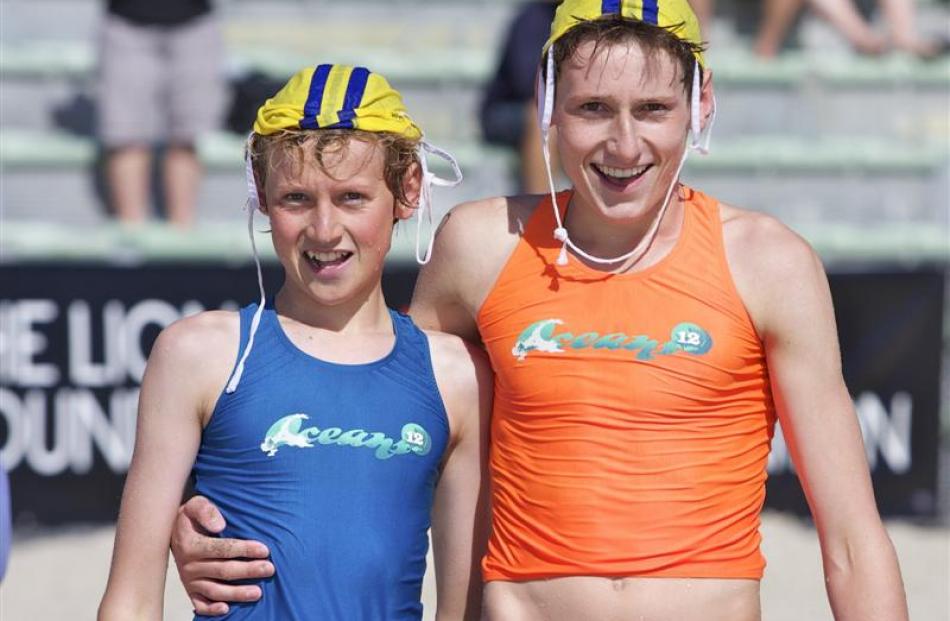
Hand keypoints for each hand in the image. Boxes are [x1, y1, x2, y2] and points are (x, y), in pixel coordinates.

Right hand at [170, 496, 274, 615]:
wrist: (170, 532)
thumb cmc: (190, 517)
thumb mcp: (195, 505)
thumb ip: (206, 511)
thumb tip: (220, 525)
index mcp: (191, 544)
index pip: (222, 549)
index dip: (244, 550)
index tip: (265, 550)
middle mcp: (189, 565)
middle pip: (223, 571)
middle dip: (248, 570)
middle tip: (269, 569)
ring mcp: (189, 580)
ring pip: (215, 590)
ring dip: (237, 593)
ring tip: (258, 593)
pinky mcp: (190, 590)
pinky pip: (199, 604)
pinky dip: (211, 609)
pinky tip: (226, 609)